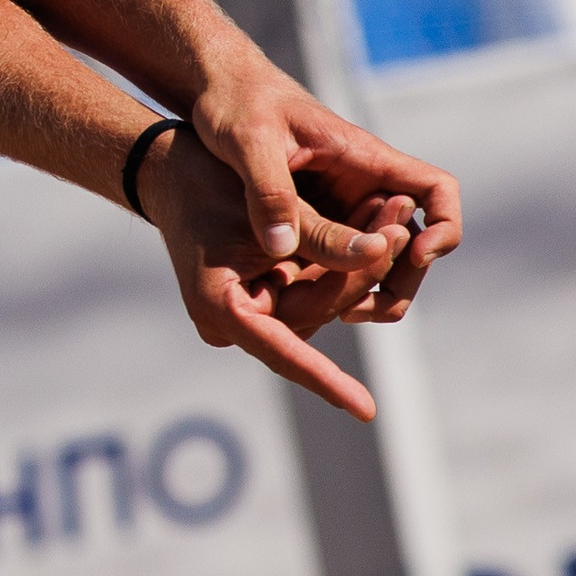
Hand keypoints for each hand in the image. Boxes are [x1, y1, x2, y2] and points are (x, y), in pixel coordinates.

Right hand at [139, 125, 380, 419]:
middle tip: (403, 228)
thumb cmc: (204, 180)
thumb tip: (375, 252)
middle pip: (314, 315)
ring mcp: (253, 307)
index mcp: (220, 307)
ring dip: (361, 261)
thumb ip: (317, 233)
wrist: (172, 166)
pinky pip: (317, 284)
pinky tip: (374, 224)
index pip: (280, 352)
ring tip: (395, 214)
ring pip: (324, 300)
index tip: (365, 410)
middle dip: (362, 275)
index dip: (324, 379)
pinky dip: (345, 257)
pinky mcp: (269, 290)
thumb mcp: (261, 205)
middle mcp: (236, 319)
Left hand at [185, 57, 461, 311]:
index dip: (442, 227)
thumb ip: (269, 192)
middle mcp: (362, 184)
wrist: (215, 91)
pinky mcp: (315, 219)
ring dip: (370, 289)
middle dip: (401, 279)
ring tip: (336, 314)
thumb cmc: (236, 102)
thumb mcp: (248, 142)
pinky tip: (303, 301)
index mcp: (363, 157)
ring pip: (379, 257)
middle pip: (413, 239)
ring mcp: (342, 204)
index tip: (413, 255)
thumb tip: (283, 249)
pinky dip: (335, 284)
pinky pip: (340, 259)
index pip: (436, 189)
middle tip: (357, 310)